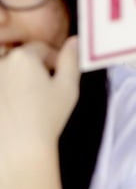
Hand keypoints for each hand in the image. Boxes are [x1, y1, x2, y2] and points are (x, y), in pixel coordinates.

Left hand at [0, 38, 79, 153]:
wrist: (18, 148)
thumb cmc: (46, 117)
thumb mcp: (68, 86)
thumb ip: (72, 59)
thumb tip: (75, 41)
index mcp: (23, 56)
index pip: (40, 49)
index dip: (54, 61)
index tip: (59, 78)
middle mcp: (1, 63)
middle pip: (20, 58)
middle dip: (33, 68)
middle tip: (43, 90)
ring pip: (7, 72)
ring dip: (16, 80)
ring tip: (27, 100)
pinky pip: (3, 88)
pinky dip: (8, 94)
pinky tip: (13, 109)